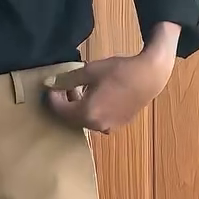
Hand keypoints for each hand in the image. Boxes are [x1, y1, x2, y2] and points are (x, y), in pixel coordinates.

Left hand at [45, 26, 178, 133]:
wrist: (148, 77)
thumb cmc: (118, 71)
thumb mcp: (90, 71)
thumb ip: (68, 80)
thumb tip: (49, 83)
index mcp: (87, 113)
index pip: (60, 111)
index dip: (52, 99)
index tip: (51, 87)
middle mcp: (96, 125)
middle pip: (72, 118)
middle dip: (66, 102)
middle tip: (66, 85)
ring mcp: (109, 127)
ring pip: (86, 119)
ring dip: (79, 106)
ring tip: (82, 88)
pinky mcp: (119, 124)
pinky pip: (99, 120)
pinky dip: (93, 110)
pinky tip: (98, 95)